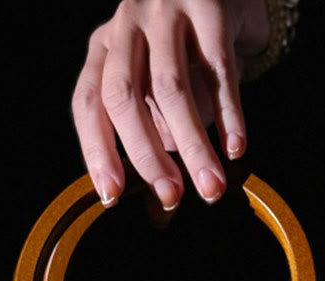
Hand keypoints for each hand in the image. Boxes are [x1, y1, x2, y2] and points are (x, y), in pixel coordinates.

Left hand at [72, 0, 269, 218]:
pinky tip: (235, 148)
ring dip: (192, 145)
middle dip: (146, 156)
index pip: (88, 104)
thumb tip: (160, 216)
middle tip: (171, 198)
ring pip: (172, 87)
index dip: (96, 152)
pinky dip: (229, 114)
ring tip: (211, 187)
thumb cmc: (185, 55)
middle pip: (124, 97)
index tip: (111, 197)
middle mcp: (126, 26)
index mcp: (103, 50)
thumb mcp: (158, 95)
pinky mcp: (211, 6)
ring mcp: (166, 10)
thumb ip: (156, 147)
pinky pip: (218, 69)